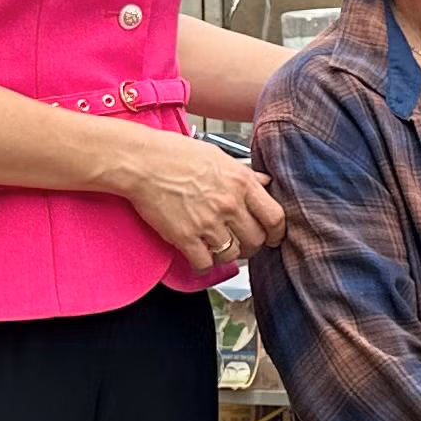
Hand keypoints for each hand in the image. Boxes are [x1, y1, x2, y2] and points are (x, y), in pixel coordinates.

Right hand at [114, 128, 284, 261]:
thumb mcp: (220, 157)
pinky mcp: (185, 236)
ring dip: (227, 255)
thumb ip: (246, 174)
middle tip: (244, 243)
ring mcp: (208, 222)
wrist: (143, 162)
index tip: (274, 237)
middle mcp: (229, 204)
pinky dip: (204, 265)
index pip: (275, 217)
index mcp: (241, 183)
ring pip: (232, 254)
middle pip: (256, 240)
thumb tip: (266, 182)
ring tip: (219, 247)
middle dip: (252, 245)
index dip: (278, 232)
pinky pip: (204, 263)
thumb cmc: (176, 155)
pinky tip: (200, 257)